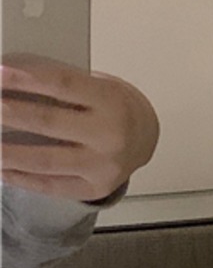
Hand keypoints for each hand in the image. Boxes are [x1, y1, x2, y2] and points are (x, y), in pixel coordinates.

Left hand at [0, 58, 158, 201]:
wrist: (144, 137)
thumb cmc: (113, 106)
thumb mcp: (97, 85)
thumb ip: (62, 85)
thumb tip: (11, 83)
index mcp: (112, 100)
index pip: (61, 85)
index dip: (24, 79)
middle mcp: (111, 135)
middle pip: (48, 122)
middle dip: (8, 114)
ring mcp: (103, 166)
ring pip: (44, 160)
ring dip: (6, 152)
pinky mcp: (94, 188)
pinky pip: (51, 185)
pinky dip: (21, 177)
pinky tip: (1, 169)